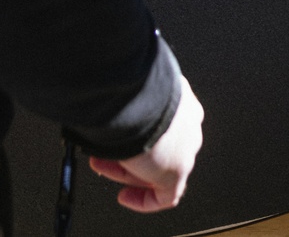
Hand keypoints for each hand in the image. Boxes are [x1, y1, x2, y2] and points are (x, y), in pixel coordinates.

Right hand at [88, 76, 203, 212]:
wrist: (141, 99)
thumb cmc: (133, 89)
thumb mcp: (132, 90)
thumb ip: (127, 99)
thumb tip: (105, 100)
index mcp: (180, 99)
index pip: (161, 122)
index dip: (137, 132)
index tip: (121, 137)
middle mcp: (187, 123)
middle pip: (157, 146)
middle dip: (127, 151)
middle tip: (103, 153)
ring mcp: (186, 148)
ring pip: (157, 167)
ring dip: (126, 171)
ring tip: (101, 166)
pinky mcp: (180, 172)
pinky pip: (165, 195)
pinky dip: (143, 199)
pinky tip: (125, 196)